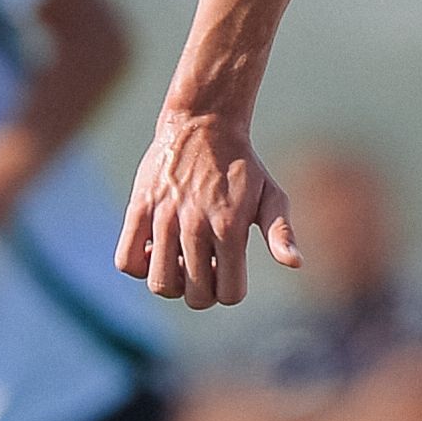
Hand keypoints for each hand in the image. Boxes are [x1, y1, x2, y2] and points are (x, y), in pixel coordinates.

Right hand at [117, 107, 298, 308]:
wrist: (203, 123)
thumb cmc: (243, 167)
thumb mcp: (272, 196)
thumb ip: (281, 233)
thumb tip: (294, 264)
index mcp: (230, 227)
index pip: (230, 294)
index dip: (231, 289)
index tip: (229, 268)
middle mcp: (195, 225)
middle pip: (196, 297)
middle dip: (205, 291)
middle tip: (207, 264)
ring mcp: (164, 218)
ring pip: (160, 284)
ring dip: (174, 282)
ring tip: (182, 258)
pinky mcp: (138, 209)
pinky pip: (126, 261)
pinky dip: (140, 266)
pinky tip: (156, 250)